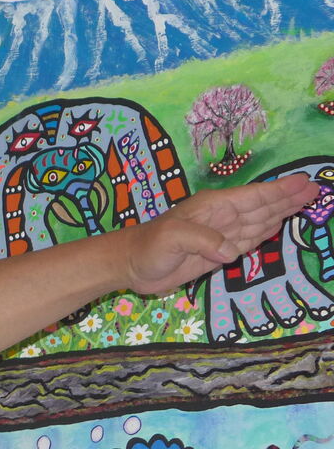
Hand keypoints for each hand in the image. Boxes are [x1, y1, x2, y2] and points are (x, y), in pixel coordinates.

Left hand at [122, 174, 319, 295]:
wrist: (133, 265)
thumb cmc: (149, 246)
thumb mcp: (172, 238)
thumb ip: (203, 241)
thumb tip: (230, 252)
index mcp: (214, 207)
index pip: (254, 197)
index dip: (280, 191)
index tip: (304, 183)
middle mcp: (222, 218)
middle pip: (263, 206)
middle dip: (289, 198)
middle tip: (316, 189)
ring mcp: (221, 235)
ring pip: (259, 221)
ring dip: (282, 212)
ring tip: (304, 202)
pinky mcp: (218, 253)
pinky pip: (248, 240)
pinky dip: (264, 233)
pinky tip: (276, 225)